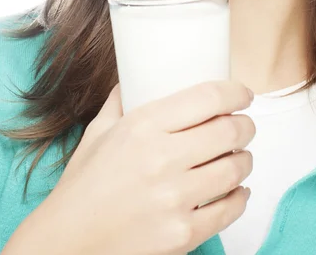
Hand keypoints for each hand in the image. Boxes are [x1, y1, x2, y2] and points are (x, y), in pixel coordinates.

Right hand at [34, 79, 254, 254]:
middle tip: (243, 125)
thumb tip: (134, 78)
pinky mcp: (183, 234)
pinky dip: (240, 197)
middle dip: (245, 125)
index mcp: (143, 126)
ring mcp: (175, 199)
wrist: (69, 240)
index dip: (235, 93)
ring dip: (245, 159)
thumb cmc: (83, 184)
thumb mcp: (98, 131)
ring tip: (239, 156)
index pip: (207, 98)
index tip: (242, 94)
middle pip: (229, 131)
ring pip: (235, 169)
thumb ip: (120, 101)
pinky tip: (237, 190)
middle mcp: (162, 159)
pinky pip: (230, 210)